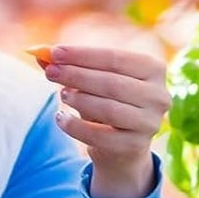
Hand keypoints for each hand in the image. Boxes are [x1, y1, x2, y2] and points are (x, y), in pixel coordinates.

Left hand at [44, 44, 169, 197]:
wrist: (121, 145)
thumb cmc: (107, 101)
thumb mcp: (92, 81)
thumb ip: (70, 65)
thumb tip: (39, 53)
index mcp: (154, 69)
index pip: (115, 57)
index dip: (83, 55)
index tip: (54, 52)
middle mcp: (158, 95)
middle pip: (112, 83)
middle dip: (77, 75)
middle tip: (50, 72)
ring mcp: (149, 123)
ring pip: (109, 109)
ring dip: (80, 100)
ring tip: (62, 94)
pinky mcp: (134, 146)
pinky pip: (100, 136)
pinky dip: (76, 126)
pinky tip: (61, 118)